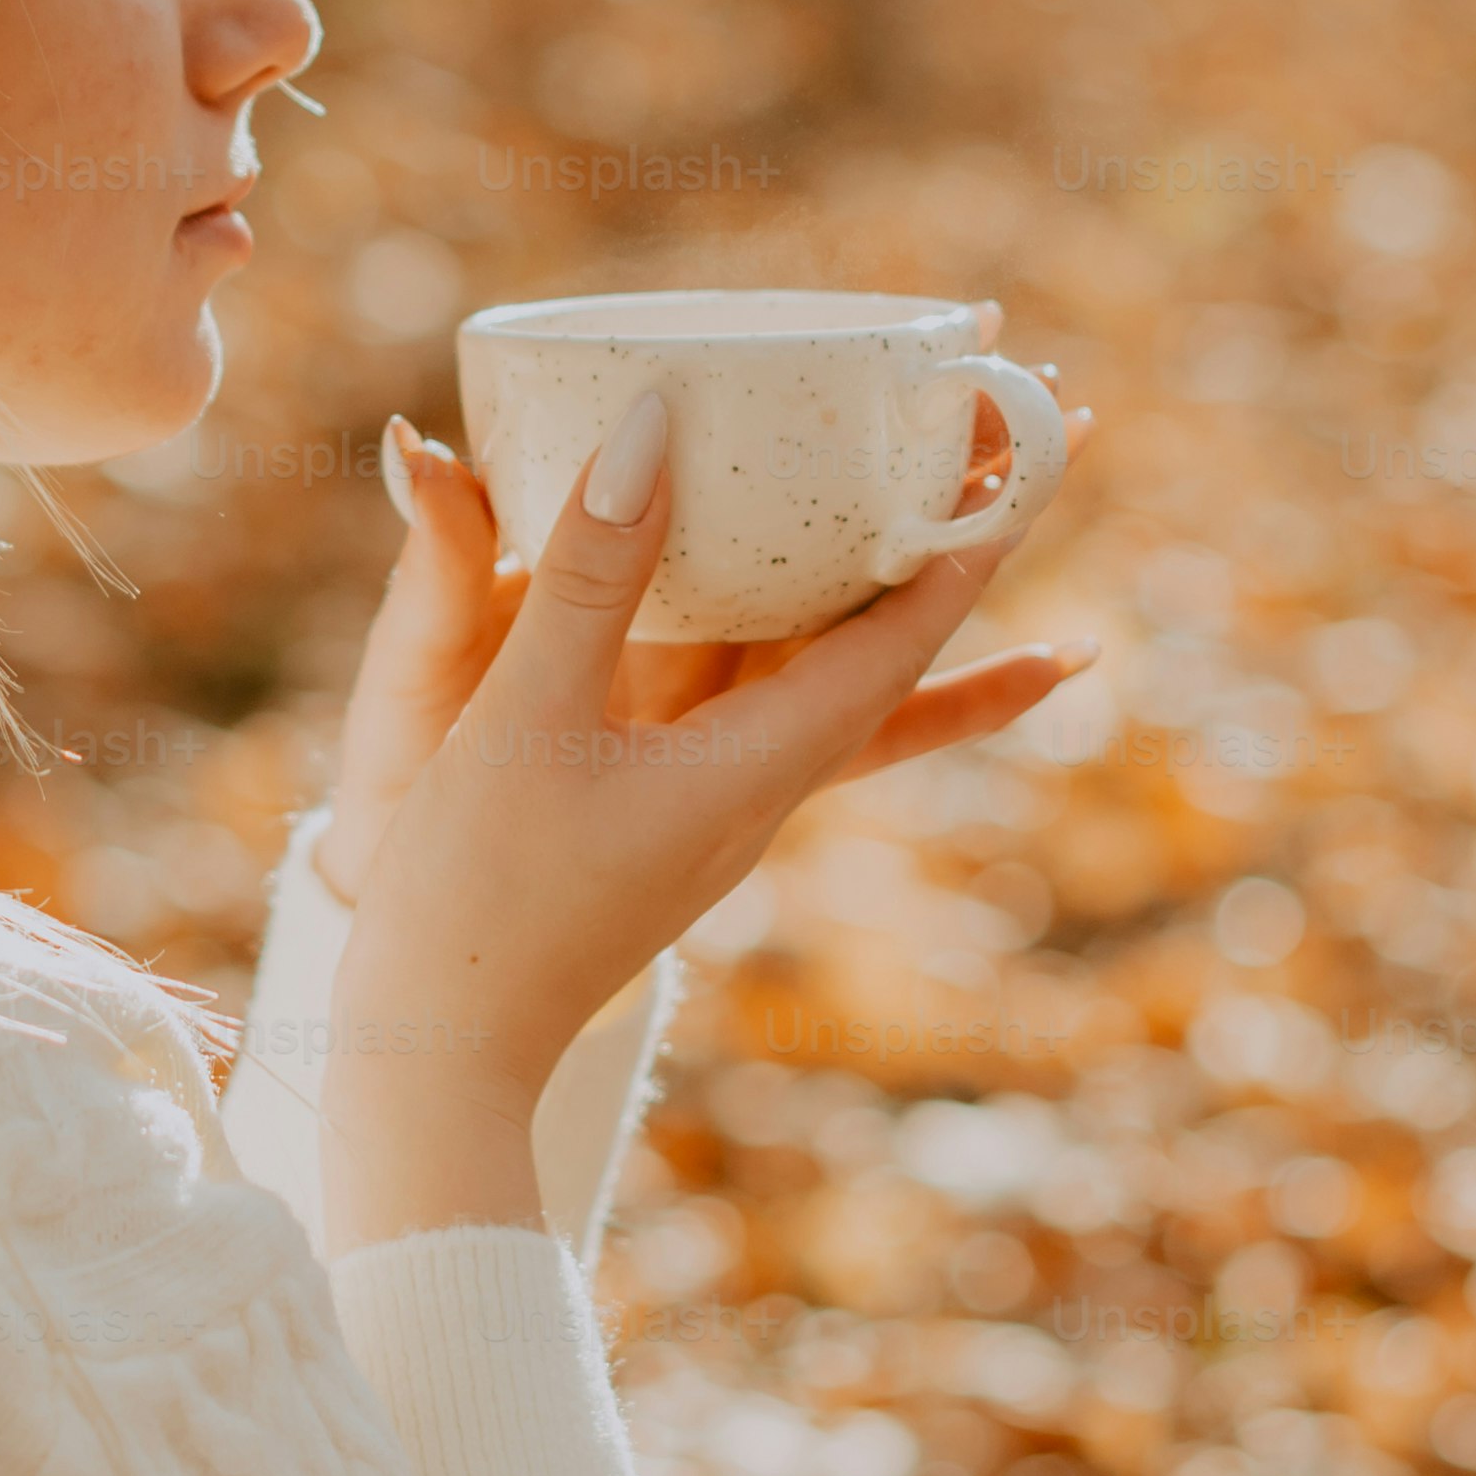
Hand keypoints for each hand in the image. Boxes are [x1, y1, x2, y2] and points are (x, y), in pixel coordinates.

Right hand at [317, 385, 1093, 911]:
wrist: (443, 1048)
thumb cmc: (478, 897)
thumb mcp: (526, 717)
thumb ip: (590, 575)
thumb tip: (650, 428)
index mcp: (755, 768)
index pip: (899, 641)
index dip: (966, 539)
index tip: (1031, 444)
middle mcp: (764, 781)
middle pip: (893, 643)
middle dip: (959, 541)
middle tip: (1031, 435)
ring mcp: (722, 795)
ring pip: (832, 665)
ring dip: (888, 576)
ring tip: (955, 496)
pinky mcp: (672, 799)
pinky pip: (759, 689)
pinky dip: (794, 627)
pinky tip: (782, 596)